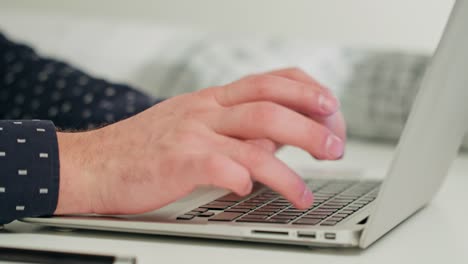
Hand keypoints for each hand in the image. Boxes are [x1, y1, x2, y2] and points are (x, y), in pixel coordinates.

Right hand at [54, 68, 345, 214]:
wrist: (95, 162)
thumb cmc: (146, 147)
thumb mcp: (194, 123)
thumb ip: (236, 127)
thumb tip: (281, 139)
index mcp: (213, 99)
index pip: (271, 80)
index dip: (307, 90)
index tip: (331, 108)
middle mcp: (207, 110)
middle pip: (270, 106)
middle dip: (310, 124)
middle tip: (335, 145)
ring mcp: (192, 134)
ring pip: (254, 139)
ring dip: (289, 167)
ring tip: (306, 191)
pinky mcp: (177, 162)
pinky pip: (221, 167)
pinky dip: (243, 179)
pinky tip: (250, 193)